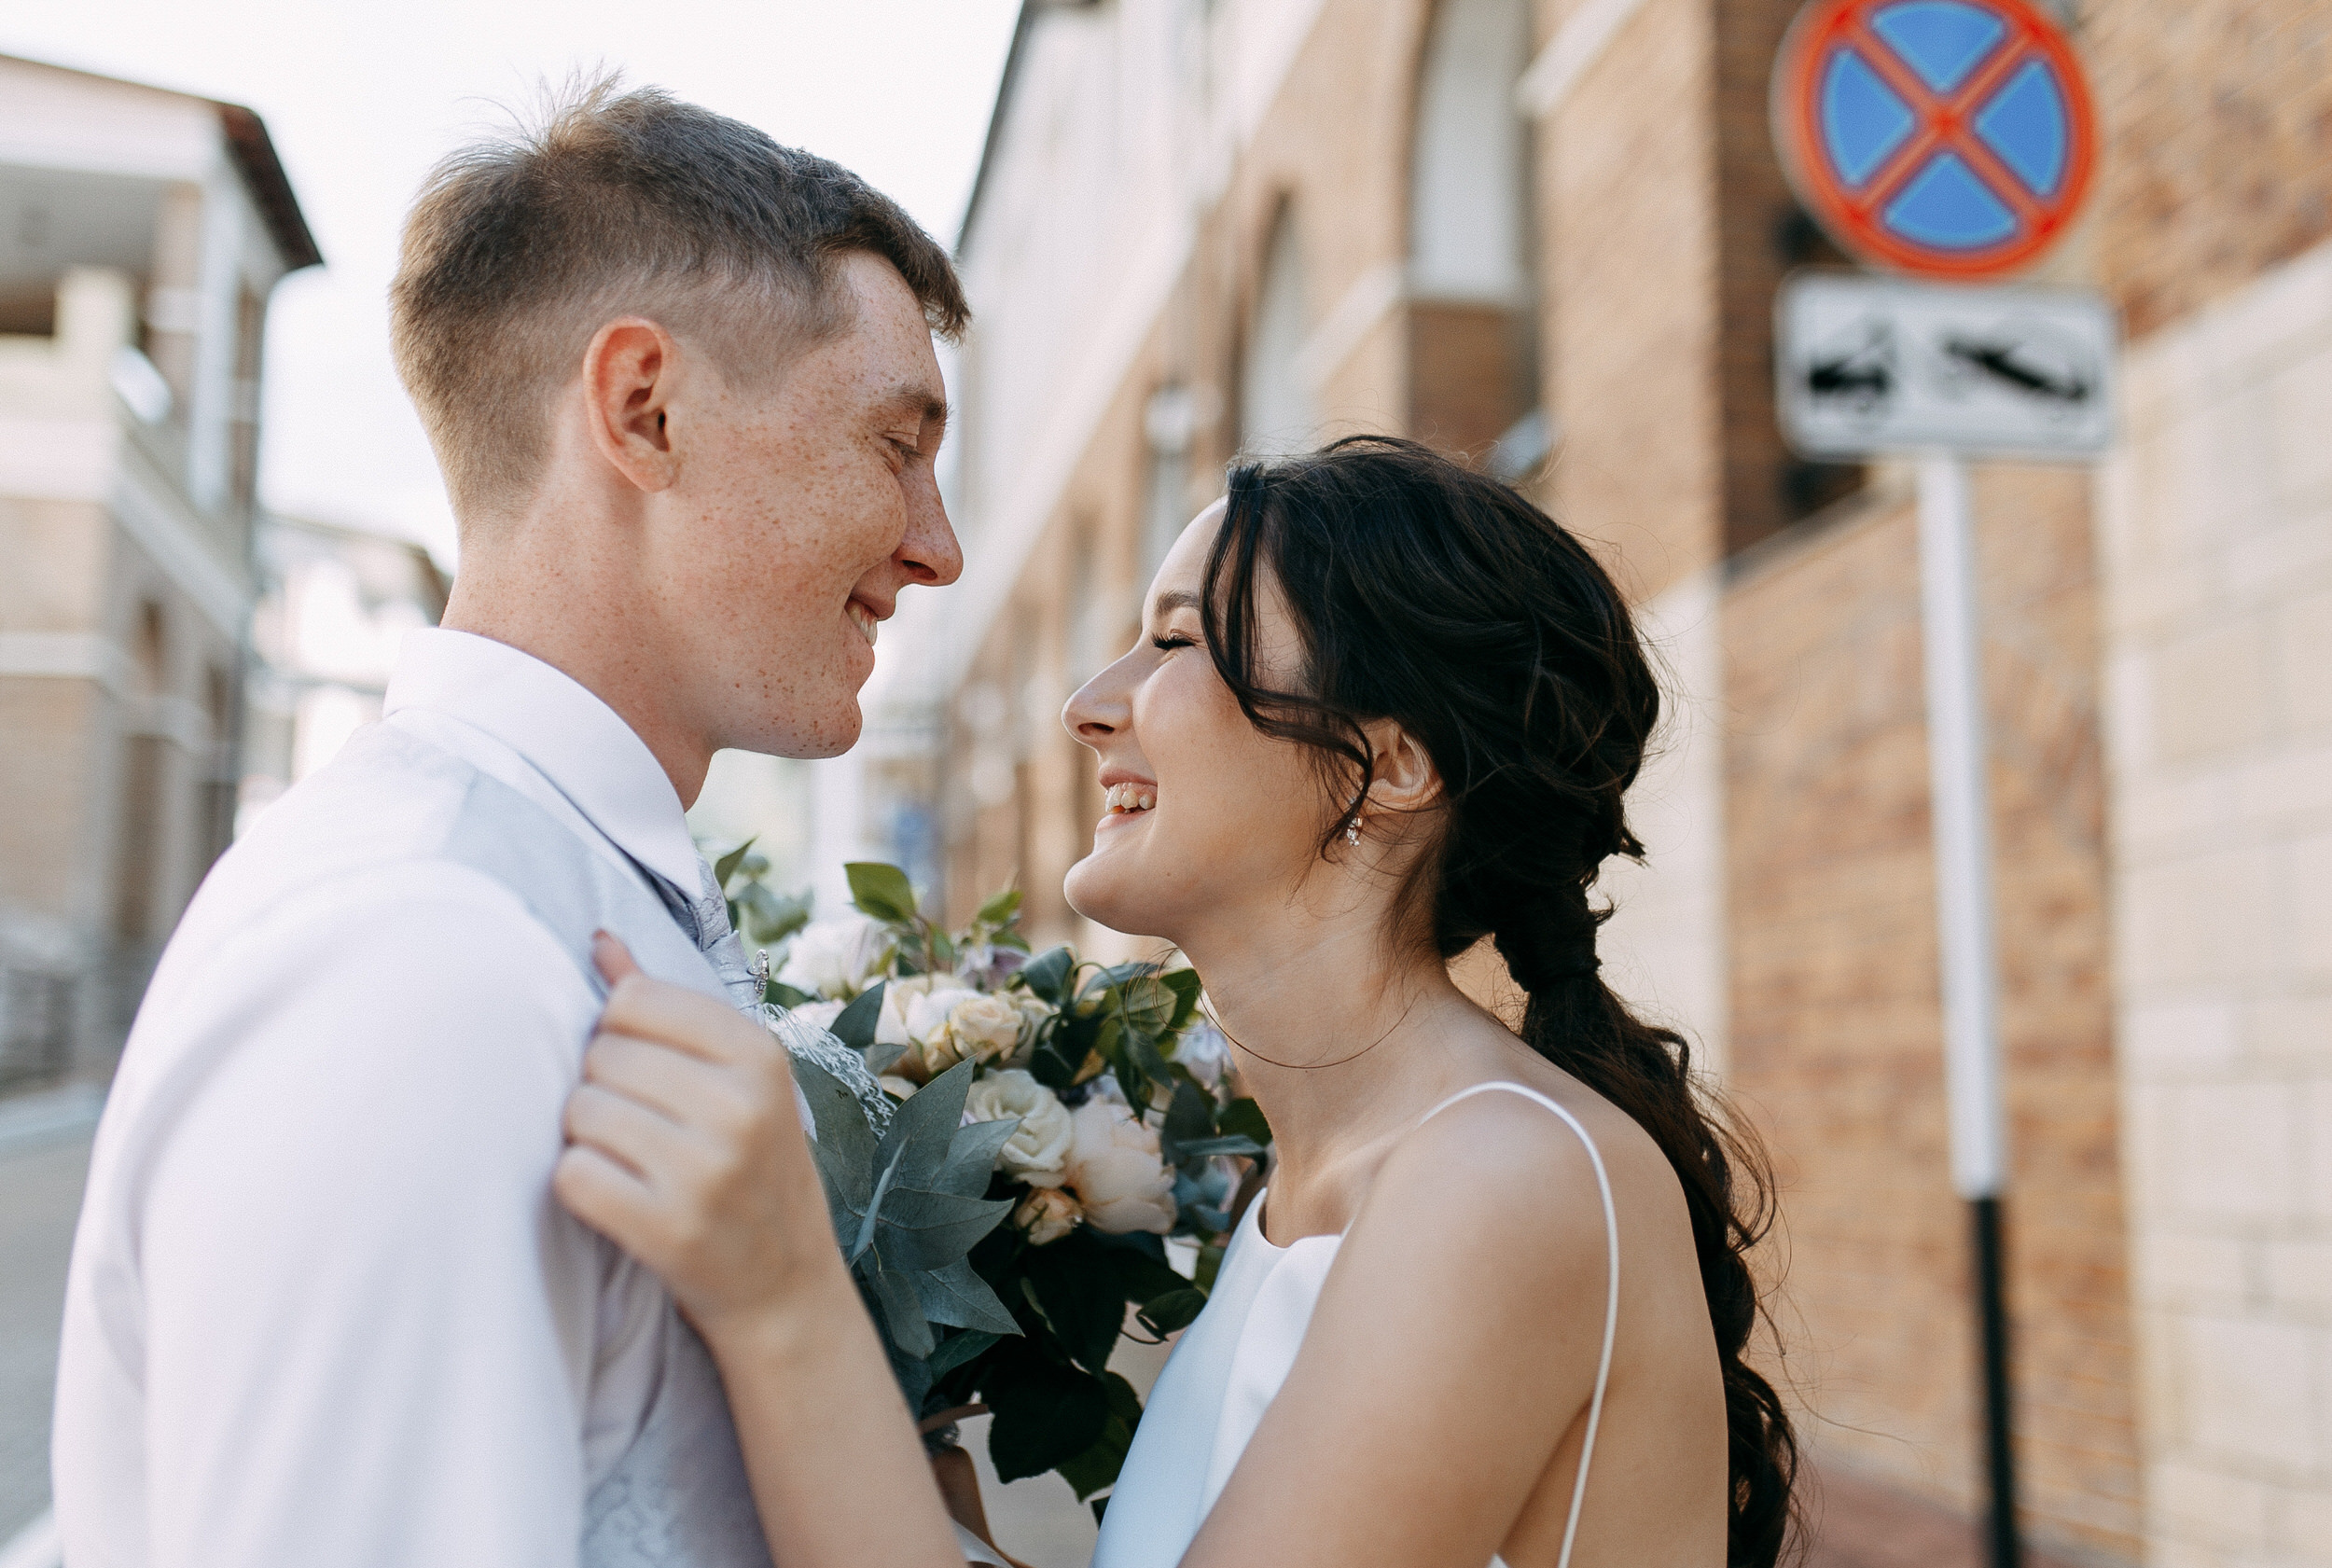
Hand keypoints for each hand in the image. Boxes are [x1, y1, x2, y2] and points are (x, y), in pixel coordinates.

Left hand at [553, 934, 843, 1339]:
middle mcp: (739, 1106)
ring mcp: (705, 1169)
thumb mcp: (735, 1079)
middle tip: (640, 1127)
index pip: (633, 1001)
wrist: (784, 1285)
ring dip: (587, 1137)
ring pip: (580, 1113)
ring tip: (630, 1161)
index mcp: (759, 1055)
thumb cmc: (750, 1166)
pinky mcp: (667, 1228)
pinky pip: (572, 1174)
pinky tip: (616, 1196)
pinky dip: (580, 1185)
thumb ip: (665, 1007)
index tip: (648, 1072)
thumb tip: (600, 939)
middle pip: (600, 1055)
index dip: (619, 1034)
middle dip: (602, 1088)